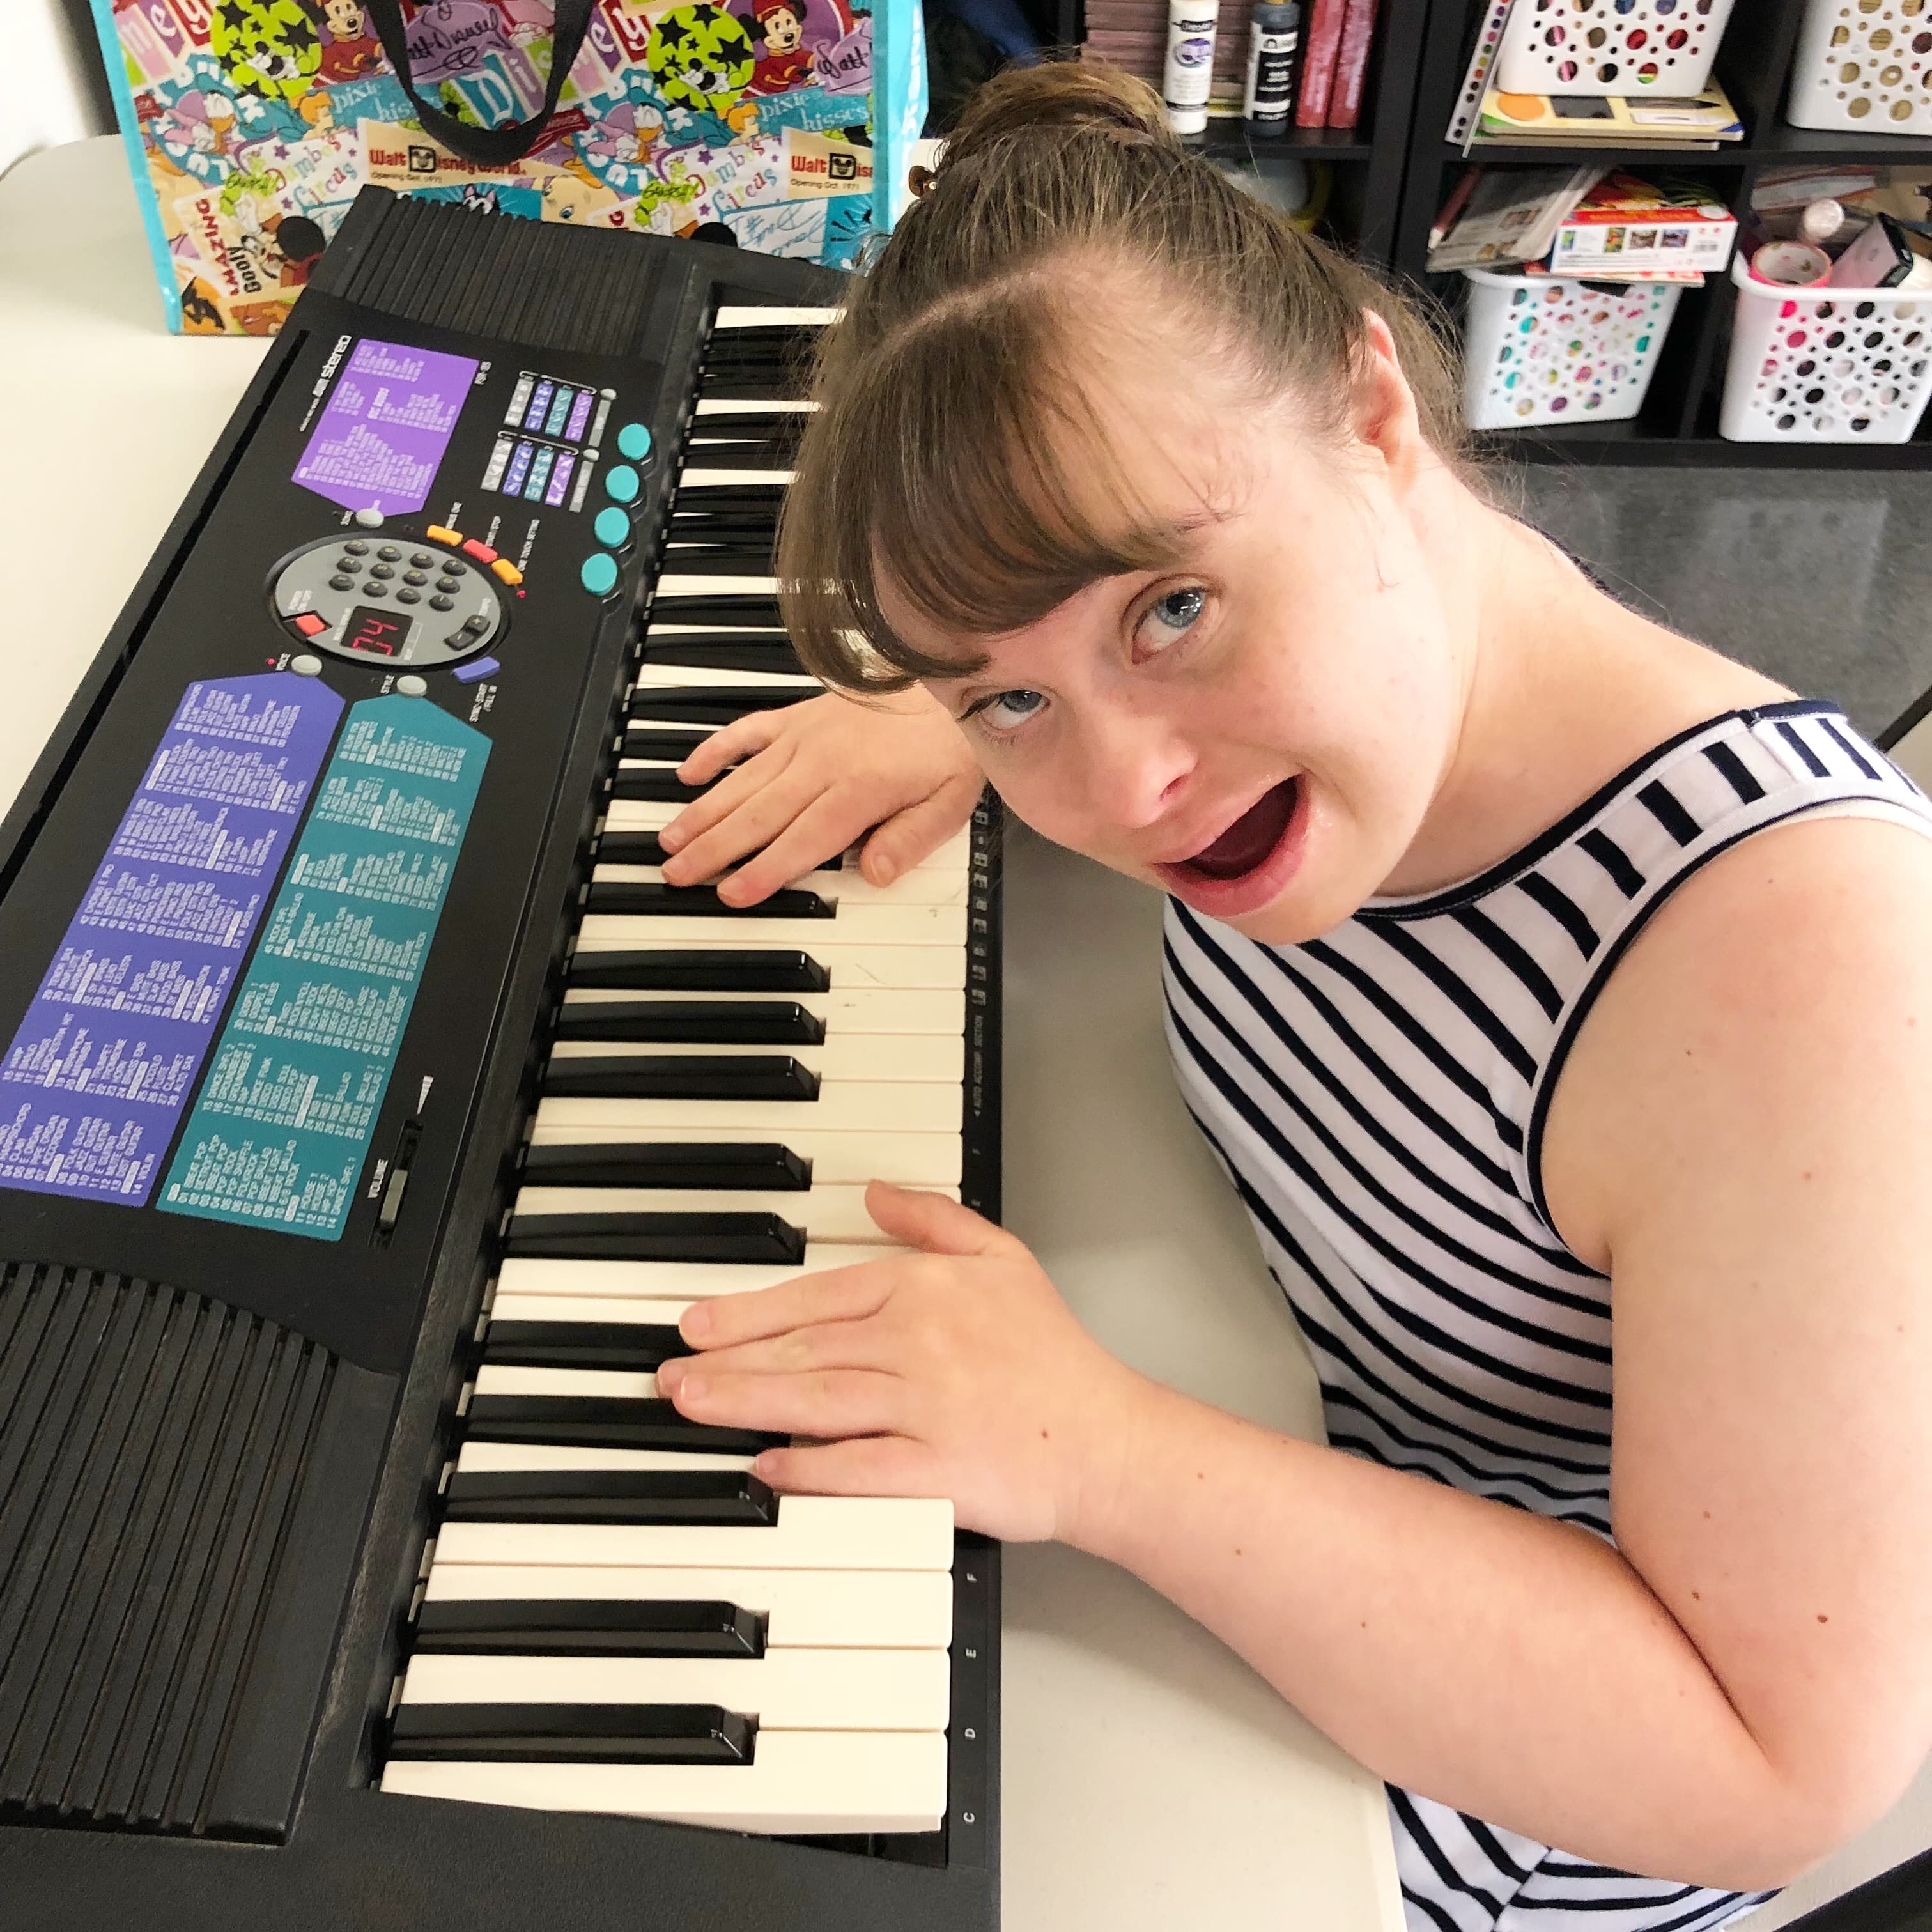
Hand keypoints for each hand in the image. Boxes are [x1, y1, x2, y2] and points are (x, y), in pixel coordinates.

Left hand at [653, 1183, 1145, 1542]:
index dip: (748, 1311)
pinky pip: (859, 1466)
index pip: (818, 1295)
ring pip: (817, 1399)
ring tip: (692, 1406)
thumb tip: (873, 1191)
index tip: (695, 1324)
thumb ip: (933, 1219)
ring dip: (746, 1402)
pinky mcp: (938, 1470)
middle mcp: (918, 1344)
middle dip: (727, 1361)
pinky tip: (766, 1467)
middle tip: (669, 1374)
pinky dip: (809, 1468)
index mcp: (926, 1290)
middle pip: (803, 1349)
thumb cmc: (1054, 1355)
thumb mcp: (1002, 1257)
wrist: (1107, 1437)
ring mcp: (926, 1408)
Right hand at [658, 687, 982, 906]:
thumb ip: (911, 840)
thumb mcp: (950, 802)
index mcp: (860, 789)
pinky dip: (714, 750)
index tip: (731, 893)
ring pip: (744, 780)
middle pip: (760, 814)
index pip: (804, 840)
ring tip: (671, 839)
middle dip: (714, 848)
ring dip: (704, 811)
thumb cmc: (948, 746)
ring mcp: (806, 736)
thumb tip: (875, 875)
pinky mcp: (798, 715)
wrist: (949, 681)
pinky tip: (687, 774)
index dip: (765, 870)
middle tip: (677, 874)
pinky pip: (747, 731)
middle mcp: (824, 763)